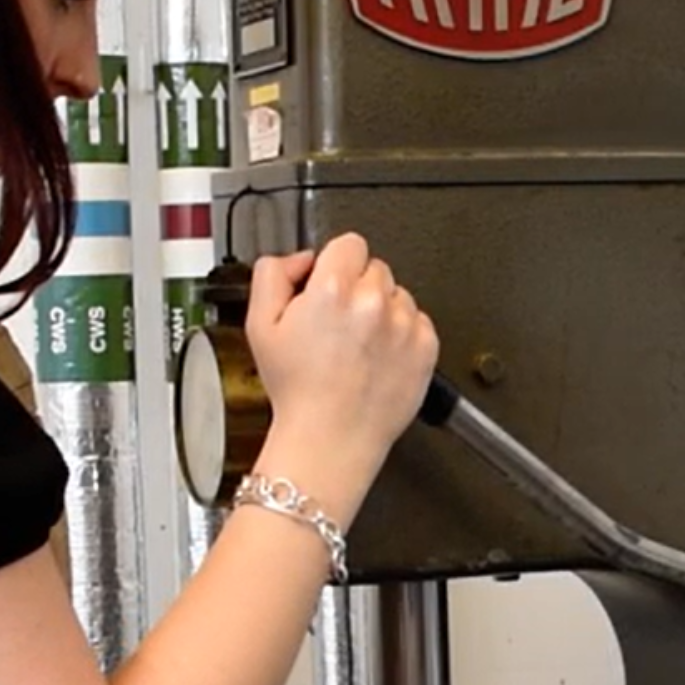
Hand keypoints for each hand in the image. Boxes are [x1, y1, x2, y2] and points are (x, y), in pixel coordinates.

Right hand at [246, 233, 438, 518]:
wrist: (330, 440)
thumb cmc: (297, 391)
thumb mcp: (259, 325)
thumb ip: (272, 275)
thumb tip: (299, 258)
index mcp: (333, 288)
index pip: (348, 244)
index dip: (335, 265)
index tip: (328, 286)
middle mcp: (374, 301)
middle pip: (374, 268)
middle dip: (357, 289)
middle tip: (338, 325)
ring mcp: (404, 324)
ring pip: (397, 295)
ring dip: (381, 311)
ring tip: (358, 347)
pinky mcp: (425, 347)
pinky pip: (418, 322)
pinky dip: (401, 336)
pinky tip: (377, 360)